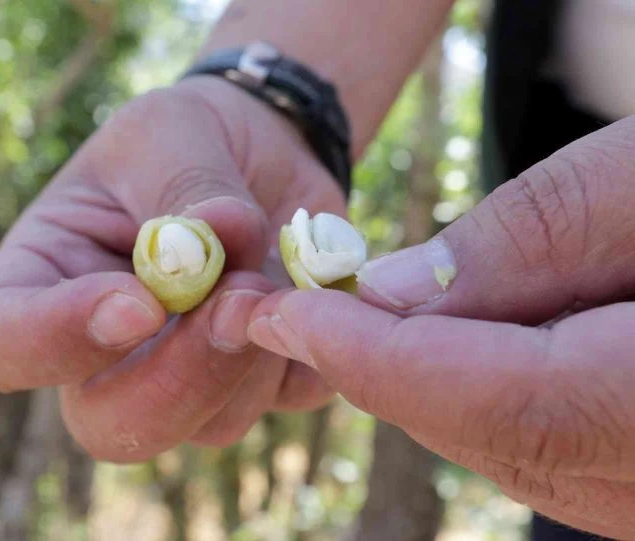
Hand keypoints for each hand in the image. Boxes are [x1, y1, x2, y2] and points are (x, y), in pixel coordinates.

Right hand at [0, 76, 342, 461]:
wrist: (260, 147)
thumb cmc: (188, 134)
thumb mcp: (171, 132)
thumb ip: (186, 187)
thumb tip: (221, 236)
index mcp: (44, 280)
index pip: (4, 344)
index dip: (59, 340)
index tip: (137, 303)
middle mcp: (101, 350)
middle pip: (109, 424)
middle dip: (180, 376)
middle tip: (237, 299)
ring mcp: (178, 375)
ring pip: (209, 425)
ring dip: (254, 353)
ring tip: (276, 266)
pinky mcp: (252, 376)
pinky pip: (284, 399)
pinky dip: (308, 345)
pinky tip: (305, 285)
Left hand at [248, 116, 634, 537]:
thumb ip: (530, 244)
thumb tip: (391, 296)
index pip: (503, 400)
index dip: (378, 359)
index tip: (288, 314)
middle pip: (495, 432)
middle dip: (382, 372)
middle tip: (297, 314)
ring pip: (512, 446)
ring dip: (420, 384)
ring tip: (348, 321)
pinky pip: (549, 445)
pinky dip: (477, 394)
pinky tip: (445, 341)